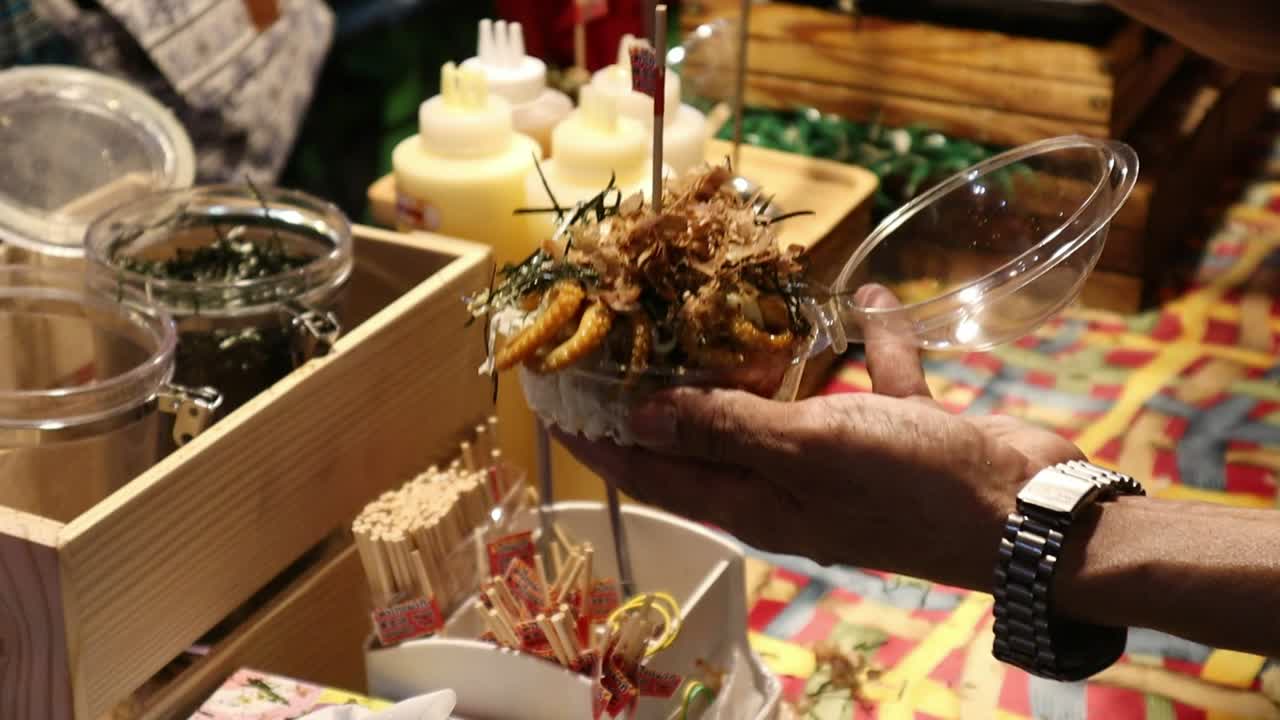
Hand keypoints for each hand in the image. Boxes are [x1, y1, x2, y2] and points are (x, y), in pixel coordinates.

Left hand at [553, 285, 1083, 590]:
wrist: (1031, 511)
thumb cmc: (911, 484)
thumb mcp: (803, 451)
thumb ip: (720, 429)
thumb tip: (632, 422)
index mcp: (755, 502)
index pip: (655, 474)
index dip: (603, 443)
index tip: (556, 403)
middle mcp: (790, 484)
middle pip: (710, 433)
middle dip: (672, 387)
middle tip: (633, 328)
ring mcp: (846, 459)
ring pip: (788, 402)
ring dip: (768, 358)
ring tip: (731, 302)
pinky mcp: (898, 432)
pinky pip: (870, 381)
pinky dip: (869, 345)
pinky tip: (867, 300)